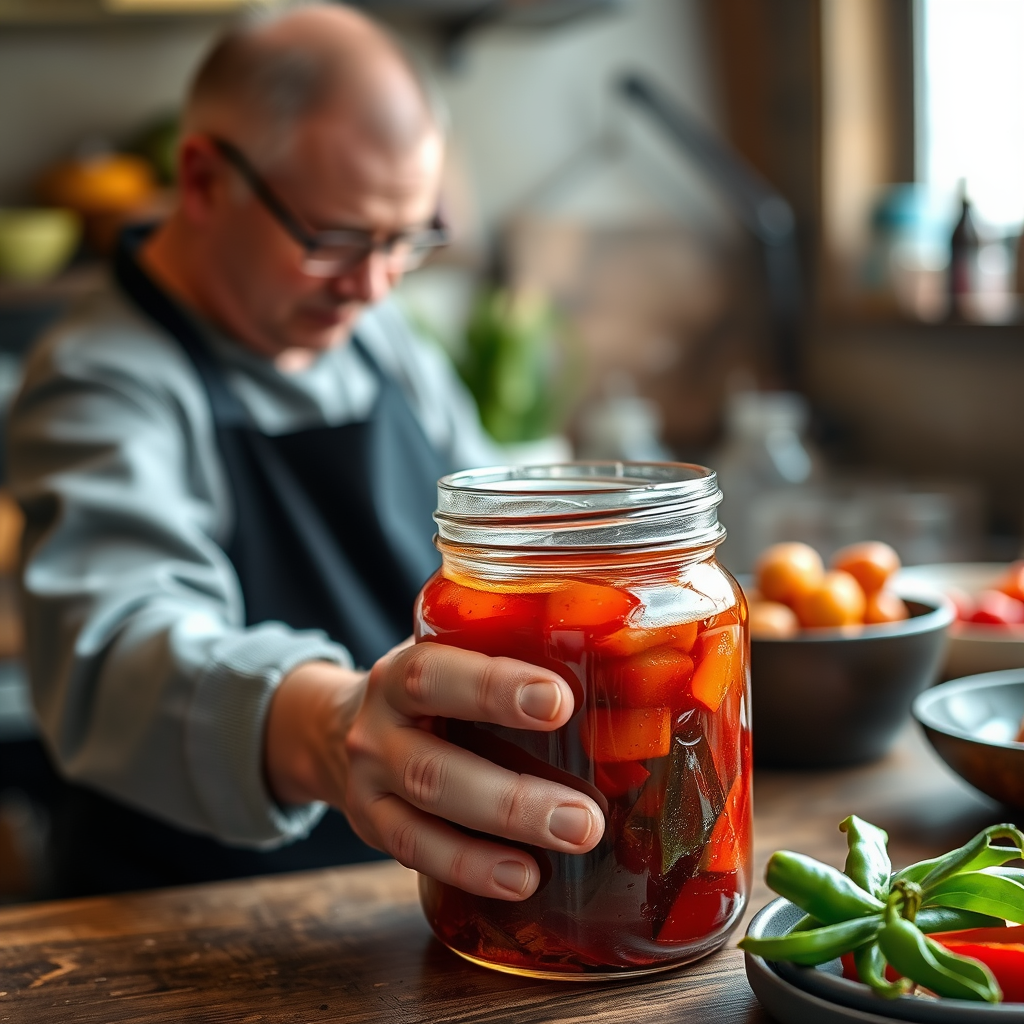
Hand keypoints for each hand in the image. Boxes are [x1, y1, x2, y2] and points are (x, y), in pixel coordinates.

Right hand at [264, 641, 604, 900]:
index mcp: (400, 673)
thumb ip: (511, 657)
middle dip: (512, 795)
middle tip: (585, 815)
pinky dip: (471, 867)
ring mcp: (370, 783)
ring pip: (427, 815)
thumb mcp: (452, 657)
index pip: (436, 674)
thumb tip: (625, 672)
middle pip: (433, 765)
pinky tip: (523, 877)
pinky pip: (417, 853)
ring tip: (571, 842)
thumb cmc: (430, 690)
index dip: (494, 688)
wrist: (342, 727)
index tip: (560, 700)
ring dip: (502, 834)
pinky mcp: (373, 826)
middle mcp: (377, 728)